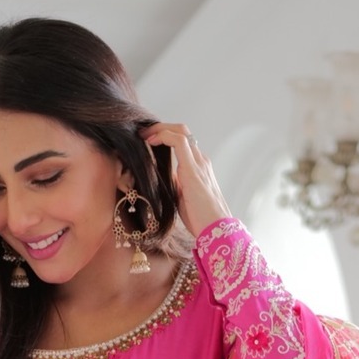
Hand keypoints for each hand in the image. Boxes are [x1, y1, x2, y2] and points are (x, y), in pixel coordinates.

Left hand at [139, 122, 231, 240]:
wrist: (216, 231)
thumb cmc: (200, 219)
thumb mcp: (180, 197)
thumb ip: (173, 184)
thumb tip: (157, 176)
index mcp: (198, 167)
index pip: (182, 141)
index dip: (164, 135)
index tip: (147, 140)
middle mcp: (200, 161)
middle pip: (182, 130)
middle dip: (160, 127)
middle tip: (143, 134)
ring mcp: (199, 163)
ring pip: (181, 131)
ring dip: (160, 129)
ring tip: (144, 136)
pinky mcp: (194, 169)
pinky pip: (179, 141)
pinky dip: (163, 135)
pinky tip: (151, 142)